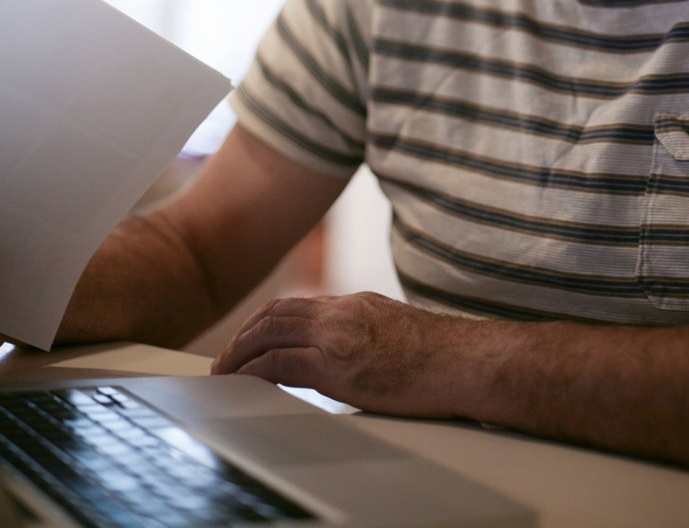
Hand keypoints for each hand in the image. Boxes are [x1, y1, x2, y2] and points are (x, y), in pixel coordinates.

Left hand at [211, 291, 475, 418]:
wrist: (465, 362)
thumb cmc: (441, 357)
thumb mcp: (395, 330)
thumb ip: (365, 333)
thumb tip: (349, 356)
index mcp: (355, 304)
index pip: (296, 305)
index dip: (264, 321)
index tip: (249, 339)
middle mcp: (342, 313)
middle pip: (275, 313)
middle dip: (243, 335)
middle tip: (224, 359)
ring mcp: (339, 337)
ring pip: (270, 334)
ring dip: (240, 353)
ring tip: (223, 373)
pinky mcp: (339, 367)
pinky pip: (281, 364)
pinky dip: (255, 372)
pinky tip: (244, 384)